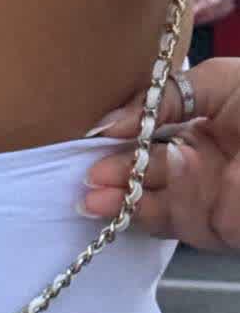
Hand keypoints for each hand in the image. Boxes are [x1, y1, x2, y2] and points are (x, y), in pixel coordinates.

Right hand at [77, 60, 239, 250]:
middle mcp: (202, 172)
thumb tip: (109, 124)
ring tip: (105, 183)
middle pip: (144, 185)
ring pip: (157, 212)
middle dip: (112, 184)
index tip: (89, 144)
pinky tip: (177, 164)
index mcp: (198, 133)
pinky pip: (188, 225)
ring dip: (129, 199)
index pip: (145, 147)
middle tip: (86, 182)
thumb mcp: (218, 80)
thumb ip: (164, 97)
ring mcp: (214, 204)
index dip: (115, 149)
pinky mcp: (227, 232)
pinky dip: (176, 198)